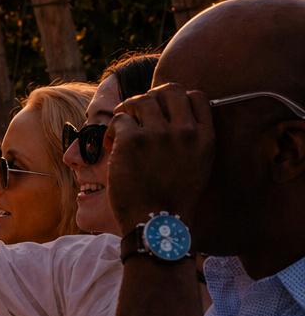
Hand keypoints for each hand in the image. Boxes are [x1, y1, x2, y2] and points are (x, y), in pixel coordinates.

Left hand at [107, 83, 213, 234]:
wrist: (156, 224)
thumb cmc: (171, 200)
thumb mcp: (197, 166)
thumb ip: (190, 140)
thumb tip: (170, 116)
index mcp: (206, 138)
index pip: (196, 97)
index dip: (175, 100)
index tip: (161, 113)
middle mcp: (186, 131)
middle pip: (169, 90)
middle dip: (150, 98)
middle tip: (137, 116)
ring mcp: (159, 134)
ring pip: (141, 100)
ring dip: (128, 111)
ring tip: (122, 131)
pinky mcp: (133, 141)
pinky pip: (119, 120)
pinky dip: (111, 130)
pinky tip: (110, 145)